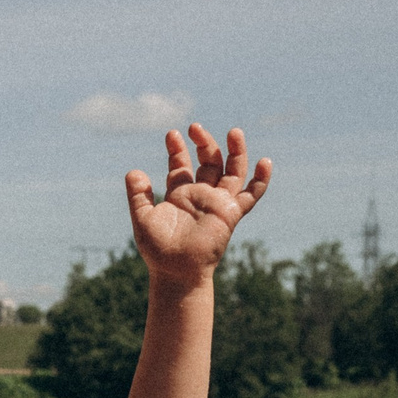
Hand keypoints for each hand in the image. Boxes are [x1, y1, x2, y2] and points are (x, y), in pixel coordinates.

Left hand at [126, 123, 271, 288]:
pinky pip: (251, 195)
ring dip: (235, 152)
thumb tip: (133, 172)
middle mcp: (201, 195)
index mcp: (180, 194)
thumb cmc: (157, 249)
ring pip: (232, 171)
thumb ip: (138, 195)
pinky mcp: (231, 214)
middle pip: (209, 162)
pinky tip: (265, 162)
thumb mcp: (143, 217)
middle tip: (195, 127)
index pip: (182, 165)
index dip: (177, 149)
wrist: (175, 270)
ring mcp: (218, 203)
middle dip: (204, 144)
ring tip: (234, 132)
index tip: (172, 134)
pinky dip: (260, 180)